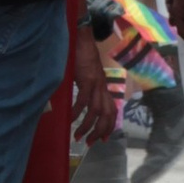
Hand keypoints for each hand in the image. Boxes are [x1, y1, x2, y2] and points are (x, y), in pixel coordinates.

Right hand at [71, 20, 115, 148]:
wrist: (81, 39)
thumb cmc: (81, 57)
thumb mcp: (86, 76)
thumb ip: (85, 88)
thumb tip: (77, 102)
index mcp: (103, 87)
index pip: (111, 111)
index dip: (109, 126)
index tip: (103, 139)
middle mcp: (103, 87)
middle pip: (107, 115)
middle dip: (100, 132)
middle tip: (91, 143)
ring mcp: (96, 84)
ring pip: (96, 111)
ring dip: (87, 126)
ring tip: (78, 136)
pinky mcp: (87, 79)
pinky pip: (84, 100)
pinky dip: (78, 112)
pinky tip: (72, 119)